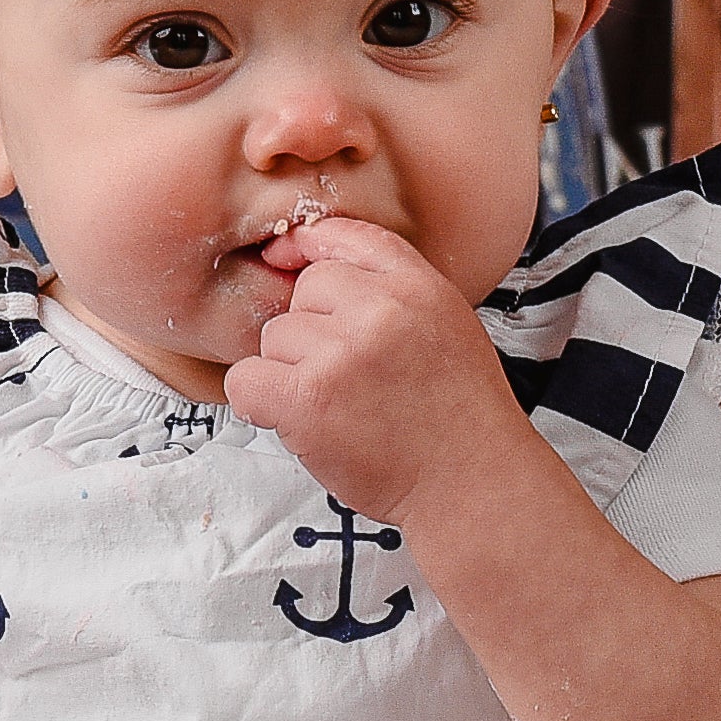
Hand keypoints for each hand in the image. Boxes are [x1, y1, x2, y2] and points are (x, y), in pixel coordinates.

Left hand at [223, 210, 537, 523]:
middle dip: (312, 334)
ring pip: (274, 337)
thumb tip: (304, 255)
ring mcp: (342, 353)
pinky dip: (260, 402)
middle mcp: (381, 310)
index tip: (290, 265)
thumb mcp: (447, 326)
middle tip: (351, 379)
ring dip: (292, 372)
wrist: (475, 484)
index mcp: (418, 286)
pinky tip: (298, 419)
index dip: (308, 251)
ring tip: (341, 406)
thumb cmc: (458, 416)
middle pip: (301, 292)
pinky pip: (246, 379)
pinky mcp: (308, 398)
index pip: (342, 236)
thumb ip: (390, 289)